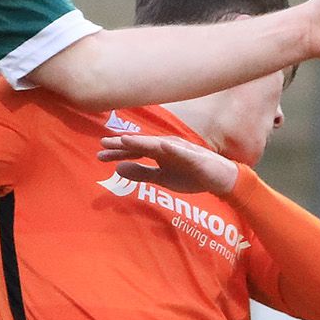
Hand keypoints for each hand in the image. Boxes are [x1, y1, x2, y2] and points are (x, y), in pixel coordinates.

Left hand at [97, 130, 239, 195]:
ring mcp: (181, 150)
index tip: (99, 153)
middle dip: (124, 144)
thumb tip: (118, 169)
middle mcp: (167, 147)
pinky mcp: (195, 157)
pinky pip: (183, 153)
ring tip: (126, 140)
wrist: (220, 180)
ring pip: (158, 145)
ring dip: (142, 142)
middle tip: (103, 143)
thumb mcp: (162, 179)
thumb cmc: (191, 176)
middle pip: (142, 144)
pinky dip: (173, 149)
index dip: (118, 151)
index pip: (135, 151)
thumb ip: (141, 173)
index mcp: (158, 153)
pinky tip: (162, 146)